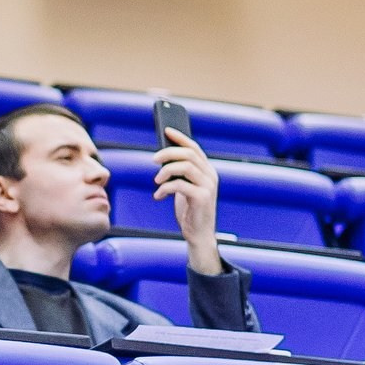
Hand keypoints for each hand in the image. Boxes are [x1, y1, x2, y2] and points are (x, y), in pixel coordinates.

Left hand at [152, 129, 222, 274]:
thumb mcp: (184, 187)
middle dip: (168, 153)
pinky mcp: (202, 198)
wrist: (199, 235)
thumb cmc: (189, 210)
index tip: (166, 130)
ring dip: (166, 171)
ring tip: (156, 181)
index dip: (180, 137)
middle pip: (188, 154)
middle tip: (154, 160)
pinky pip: (180, 185)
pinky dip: (165, 188)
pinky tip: (158, 196)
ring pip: (185, 166)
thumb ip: (179, 173)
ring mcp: (208, 186)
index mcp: (207, 171)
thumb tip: (162, 157)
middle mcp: (210, 175)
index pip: (194, 147)